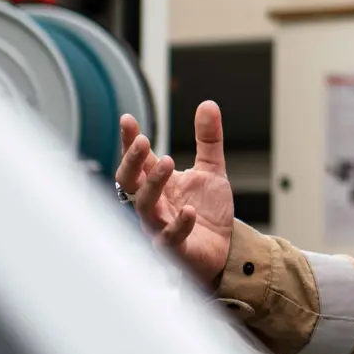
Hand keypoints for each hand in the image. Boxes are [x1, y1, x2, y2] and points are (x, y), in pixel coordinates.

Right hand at [116, 101, 235, 286]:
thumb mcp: (211, 170)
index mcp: (158, 184)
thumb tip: (208, 104)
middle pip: (129, 182)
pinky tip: (189, 210)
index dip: (130, 141)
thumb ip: (208, 139)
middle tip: (144, 141)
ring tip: (168, 162)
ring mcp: (160, 227)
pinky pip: (169, 238)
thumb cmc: (208, 212)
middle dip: (132, 161)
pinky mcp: (175, 250)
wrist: (226, 249)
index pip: (137, 160)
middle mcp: (154, 205)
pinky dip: (178, 224)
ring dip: (153, 184)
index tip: (128, 119)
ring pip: (145, 208)